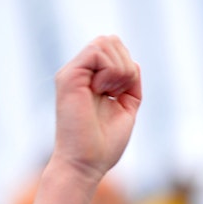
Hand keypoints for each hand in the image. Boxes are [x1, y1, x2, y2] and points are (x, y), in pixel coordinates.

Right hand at [50, 35, 141, 187]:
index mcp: (91, 79)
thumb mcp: (126, 108)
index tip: (122, 93)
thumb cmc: (103, 144)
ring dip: (120, 69)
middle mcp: (79, 73)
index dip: (128, 66)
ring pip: (105, 42)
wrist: (86, 163)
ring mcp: (72, 73)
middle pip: (111, 40)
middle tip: (118, 91)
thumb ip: (130, 85)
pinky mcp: (69, 77)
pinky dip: (111, 70)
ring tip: (111, 92)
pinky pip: (97, 52)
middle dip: (126, 64)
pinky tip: (104, 90)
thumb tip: (133, 62)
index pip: (114, 49)